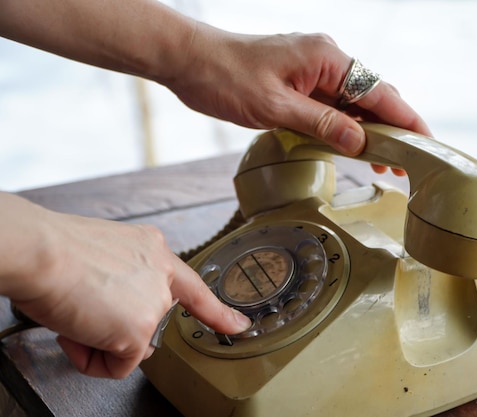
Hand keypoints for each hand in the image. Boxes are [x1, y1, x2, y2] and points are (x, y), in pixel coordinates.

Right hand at [1, 194, 249, 378]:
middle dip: (116, 328)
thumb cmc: (54, 251)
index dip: (217, 311)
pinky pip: (120, 366)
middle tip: (83, 312)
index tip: (239, 325)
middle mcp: (161, 275)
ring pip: (132, 345)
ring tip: (74, 318)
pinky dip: (93, 361)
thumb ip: (122, 279)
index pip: (193, 286)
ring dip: (99, 342)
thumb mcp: (103, 255)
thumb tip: (109, 309)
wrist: (41, 252)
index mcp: (153, 249)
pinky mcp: (140, 331)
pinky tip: (77, 335)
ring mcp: (155, 304)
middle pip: (149, 322)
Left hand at [162, 26, 431, 164]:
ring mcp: (312, 71)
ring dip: (367, 132)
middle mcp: (326, 60)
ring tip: (383, 165)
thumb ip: (322, 125)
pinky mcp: (299, 82)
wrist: (191, 62)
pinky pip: (331, 106)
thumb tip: (360, 143)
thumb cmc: (226, 77)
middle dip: (391, 130)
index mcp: (327, 58)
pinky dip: (344, 128)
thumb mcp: (277, 107)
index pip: (379, 91)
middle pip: (371, 98)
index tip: (425, 143)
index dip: (406, 119)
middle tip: (405, 165)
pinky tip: (352, 148)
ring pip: (352, 105)